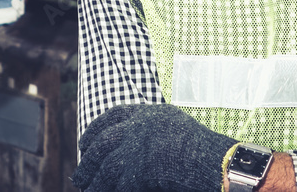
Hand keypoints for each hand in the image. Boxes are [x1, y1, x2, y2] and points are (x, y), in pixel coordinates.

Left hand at [72, 104, 236, 191]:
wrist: (216, 162)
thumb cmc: (202, 151)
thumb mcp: (175, 128)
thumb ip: (152, 131)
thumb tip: (128, 145)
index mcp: (149, 113)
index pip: (113, 115)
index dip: (96, 128)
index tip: (85, 141)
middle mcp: (139, 126)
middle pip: (103, 141)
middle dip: (88, 158)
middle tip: (81, 172)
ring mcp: (137, 146)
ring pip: (105, 164)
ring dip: (93, 179)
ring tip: (86, 187)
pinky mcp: (138, 168)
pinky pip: (115, 184)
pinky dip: (107, 191)